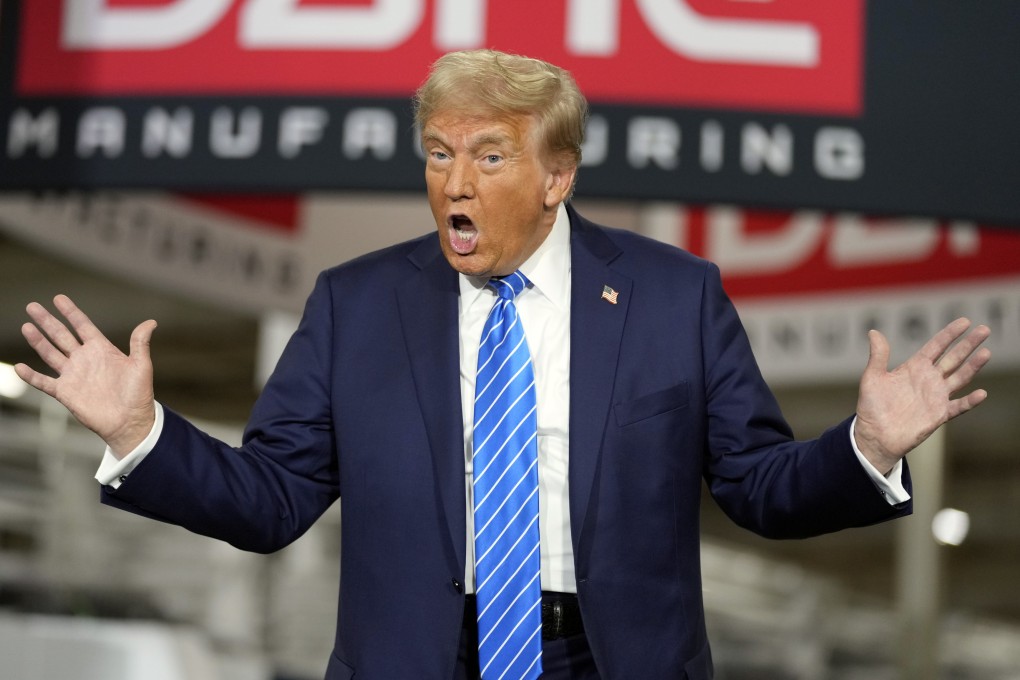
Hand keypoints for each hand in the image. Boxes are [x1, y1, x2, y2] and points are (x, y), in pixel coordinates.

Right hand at [15, 295, 157, 456]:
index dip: (71, 312)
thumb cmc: (139, 394)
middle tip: (32, 306)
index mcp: (102, 349)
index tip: (58, 298)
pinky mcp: (65, 392)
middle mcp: (85, 359)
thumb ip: (140, 343)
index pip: (82, 326)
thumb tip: (151, 322)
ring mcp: (73, 375)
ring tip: (26, 326)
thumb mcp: (141, 365)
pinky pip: (44, 382)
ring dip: (38, 341)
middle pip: (61, 335)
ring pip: (50, 353)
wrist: (130, 422)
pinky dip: (31, 376)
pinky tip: (20, 367)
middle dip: (47, 321)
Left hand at [854, 318, 990, 473]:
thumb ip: (878, 356)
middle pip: (953, 358)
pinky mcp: (939, 415)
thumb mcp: (872, 377)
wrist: (874, 435)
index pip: (936, 346)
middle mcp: (929, 379)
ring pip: (960, 378)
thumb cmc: (872, 406)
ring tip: (986, 352)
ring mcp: (936, 396)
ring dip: (973, 366)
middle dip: (968, 344)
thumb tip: (873, 332)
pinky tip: (981, 393)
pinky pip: (958, 406)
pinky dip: (969, 401)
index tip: (965, 321)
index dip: (950, 334)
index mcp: (915, 367)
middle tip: (985, 329)